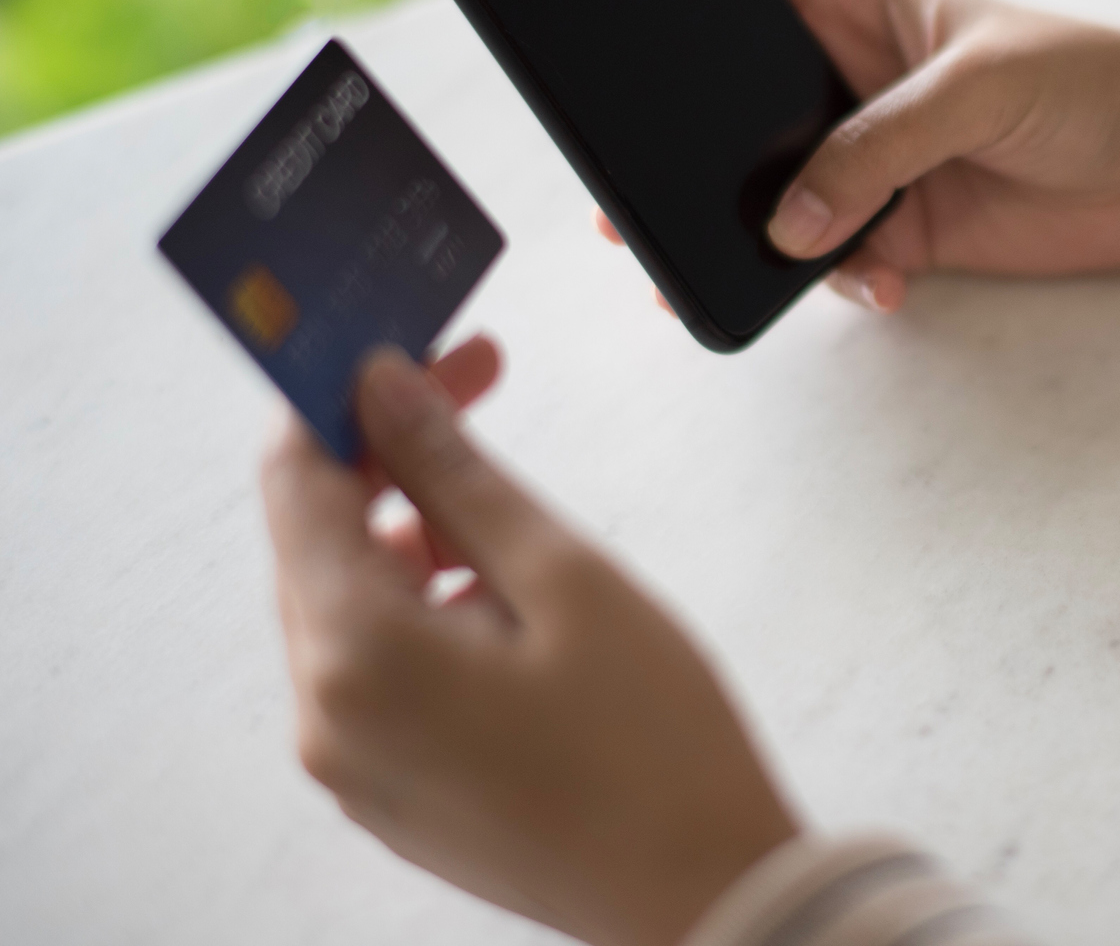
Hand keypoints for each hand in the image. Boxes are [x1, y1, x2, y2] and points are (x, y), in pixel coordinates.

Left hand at [259, 340, 796, 945]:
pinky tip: (499, 591)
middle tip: (476, 386)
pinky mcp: (391, 790)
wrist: (706, 898)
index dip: (348, 395)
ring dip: (408, 529)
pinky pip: (374, 666)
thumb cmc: (655, 746)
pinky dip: (420, 604)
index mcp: (358, 656)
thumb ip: (456, 475)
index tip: (415, 347)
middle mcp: (326, 716)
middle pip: (315, 539)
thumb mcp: (564, 577)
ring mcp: (352, 764)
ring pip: (347, 601)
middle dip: (385, 453)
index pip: (296, 481)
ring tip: (506, 509)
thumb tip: (381, 387)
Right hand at [598, 0, 1119, 311]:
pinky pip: (841, 261)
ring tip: (700, 279)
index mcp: (859, 3)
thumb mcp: (980, 88)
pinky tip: (882, 289)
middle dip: (687, 152)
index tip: (610, 26)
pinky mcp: (908, 227)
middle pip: (737, 106)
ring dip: (748, 237)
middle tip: (624, 200)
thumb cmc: (1092, 80)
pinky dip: (843, 282)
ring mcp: (875, 157)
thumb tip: (789, 220)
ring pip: (778, 197)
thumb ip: (882, 145)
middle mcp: (851, 78)